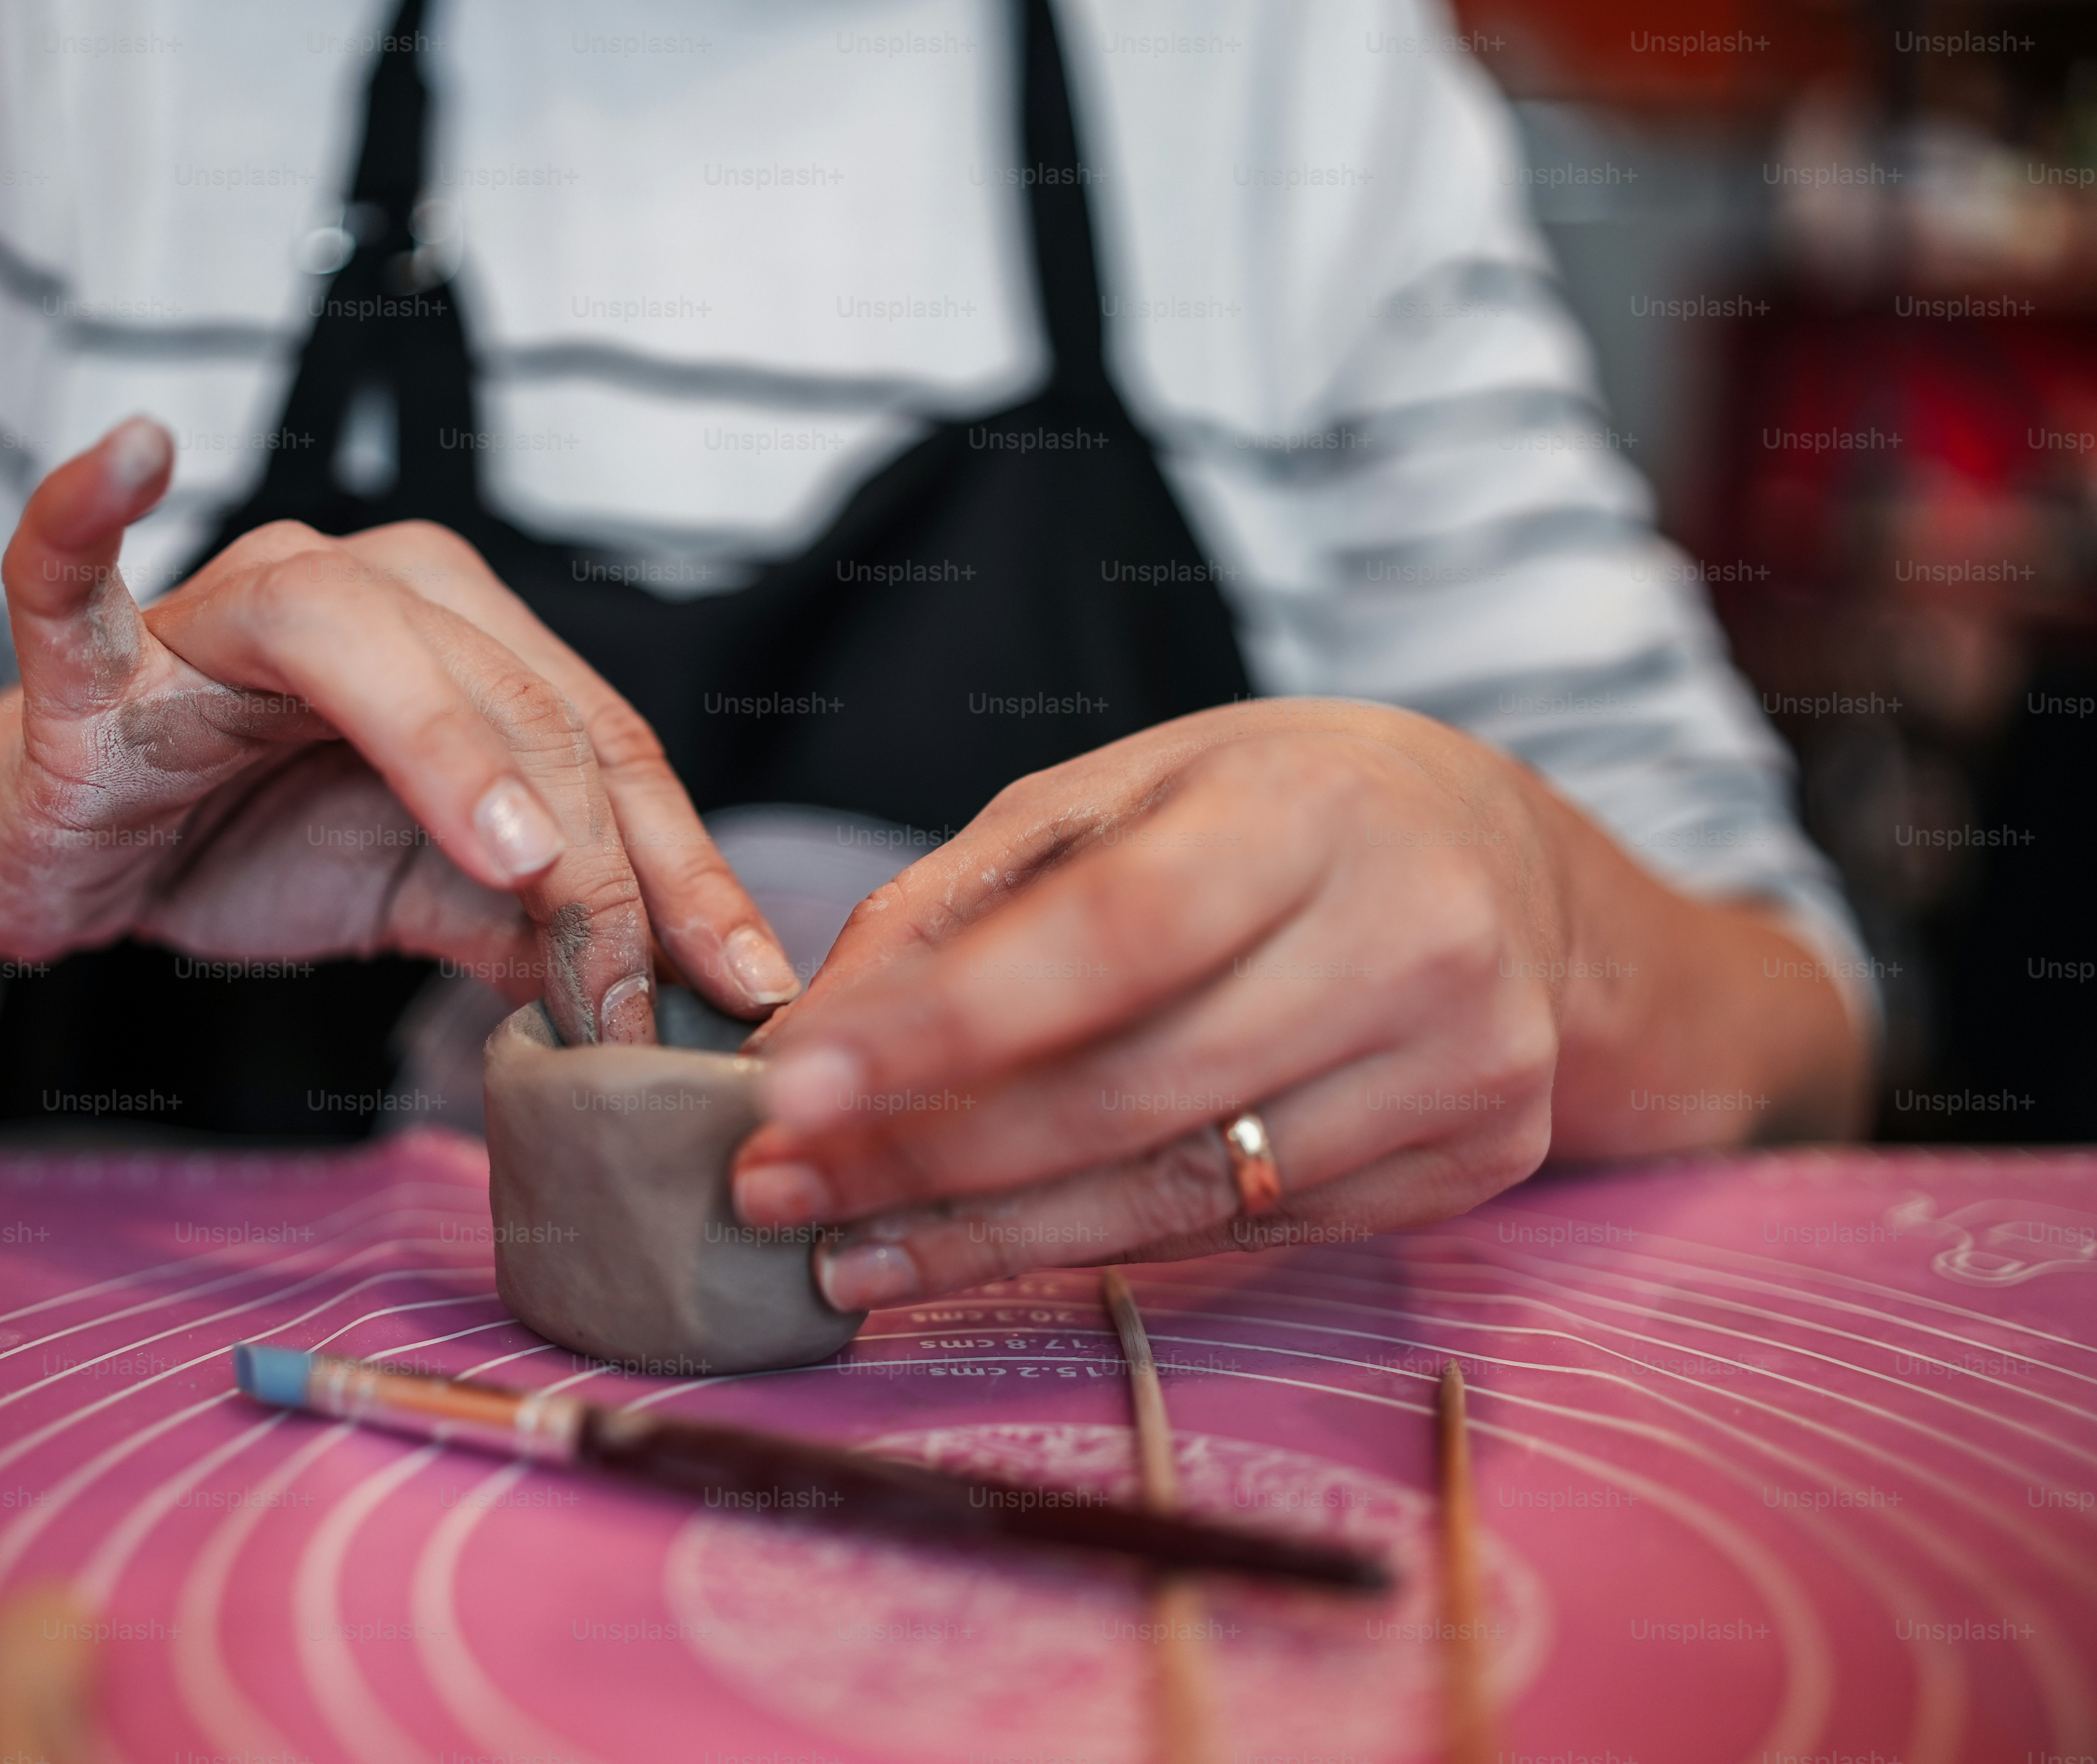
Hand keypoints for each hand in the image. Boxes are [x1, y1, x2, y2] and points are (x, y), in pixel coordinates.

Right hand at [0, 418, 797, 1040]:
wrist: (67, 853)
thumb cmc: (242, 843)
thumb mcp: (425, 895)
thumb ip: (538, 926)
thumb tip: (677, 989)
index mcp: (455, 630)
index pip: (600, 739)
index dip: (680, 868)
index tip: (740, 983)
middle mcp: (358, 587)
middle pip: (511, 698)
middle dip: (589, 860)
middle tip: (626, 998)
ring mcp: (218, 611)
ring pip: (352, 638)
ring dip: (446, 746)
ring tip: (517, 858)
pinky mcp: (90, 660)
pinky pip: (70, 574)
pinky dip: (86, 514)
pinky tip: (134, 454)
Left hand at [728, 699, 1759, 1307]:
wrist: (1502, 860)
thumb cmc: (1272, 810)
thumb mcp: (1113, 795)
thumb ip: (957, 905)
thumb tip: (805, 1037)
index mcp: (1310, 814)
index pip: (1106, 941)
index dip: (942, 1028)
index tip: (790, 1090)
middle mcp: (1413, 943)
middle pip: (1129, 1093)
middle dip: (927, 1157)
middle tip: (775, 1191)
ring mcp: (1464, 1069)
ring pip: (1181, 1195)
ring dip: (988, 1237)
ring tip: (845, 1254)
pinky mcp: (1475, 1165)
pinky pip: (1248, 1233)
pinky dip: (1099, 1251)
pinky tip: (985, 1251)